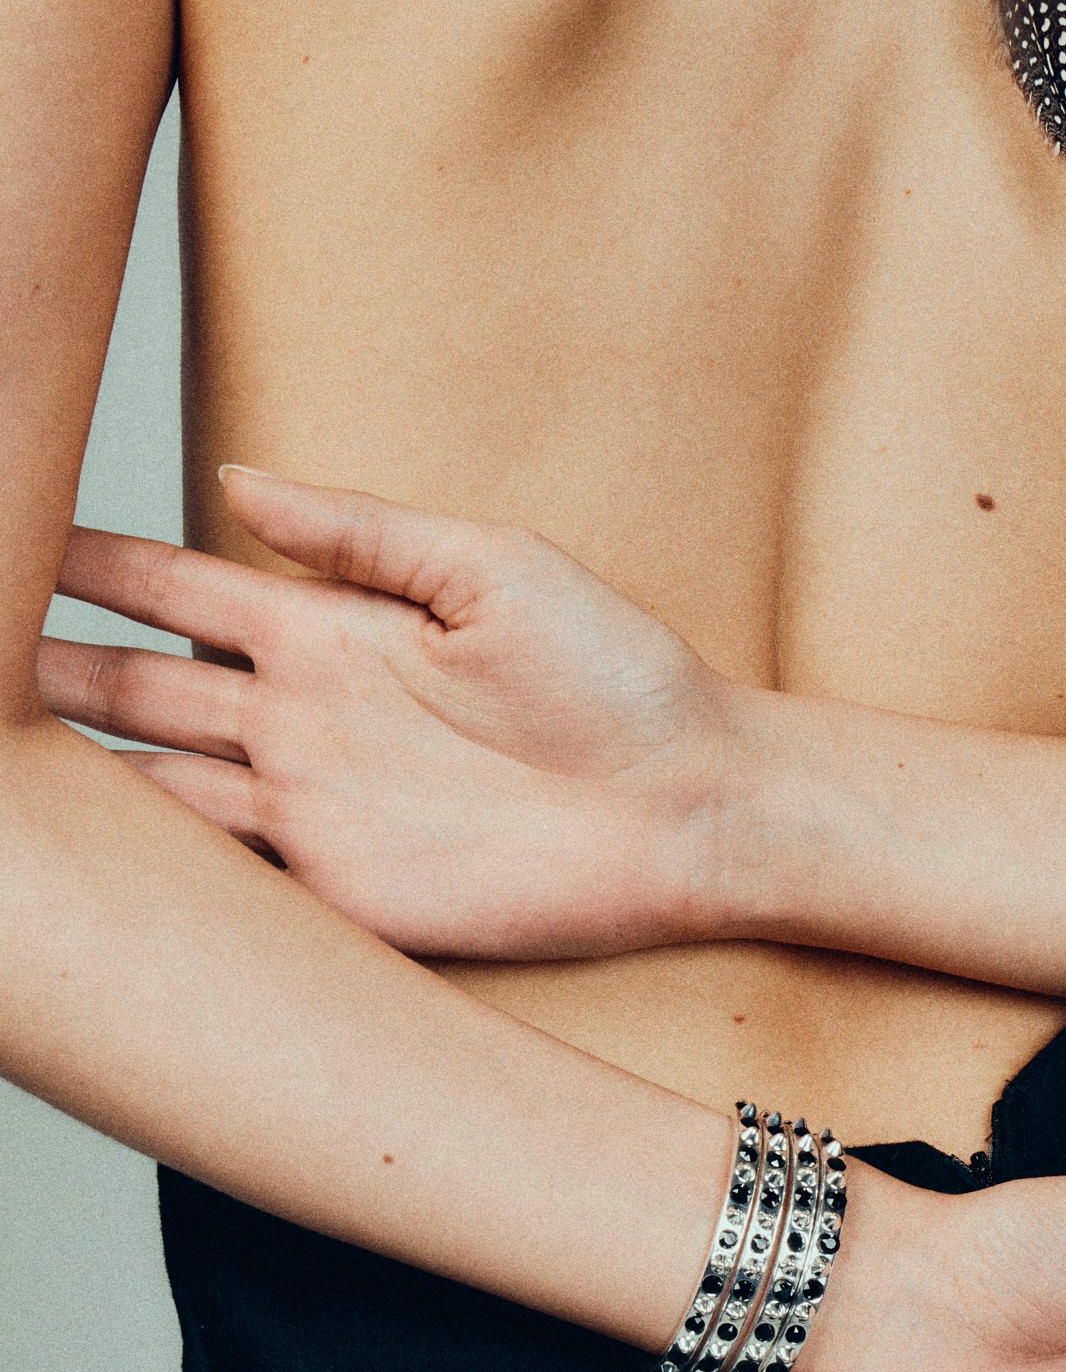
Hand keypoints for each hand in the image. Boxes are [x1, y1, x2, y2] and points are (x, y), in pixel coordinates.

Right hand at [40, 467, 734, 956]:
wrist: (692, 801)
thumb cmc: (620, 677)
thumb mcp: (492, 568)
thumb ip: (362, 533)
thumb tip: (241, 478)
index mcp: (340, 632)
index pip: (183, 591)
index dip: (96, 566)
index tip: (13, 533)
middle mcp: (309, 720)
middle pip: (140, 688)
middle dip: (48, 663)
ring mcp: (316, 809)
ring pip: (155, 785)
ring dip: (75, 767)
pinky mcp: (343, 893)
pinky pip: (222, 876)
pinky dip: (147, 864)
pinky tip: (79, 849)